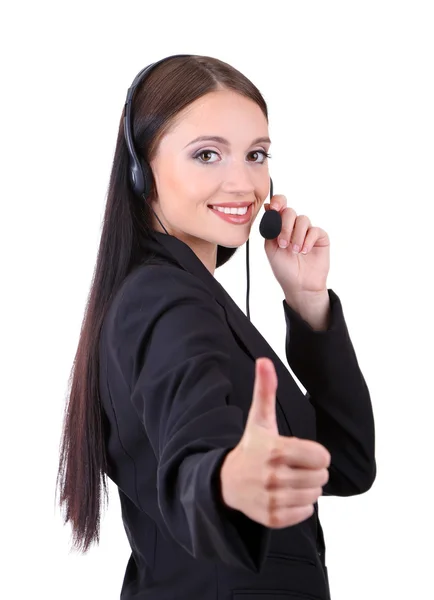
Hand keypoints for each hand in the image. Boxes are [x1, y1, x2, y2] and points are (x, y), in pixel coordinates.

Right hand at [220, 358, 329, 527]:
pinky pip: (305, 514)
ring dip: (307, 488)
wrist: (226, 482)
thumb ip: (266, 390)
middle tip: (293, 467)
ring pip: (314, 496)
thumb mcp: (259, 419)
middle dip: (312, 471)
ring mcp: (272, 499)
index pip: (322, 457)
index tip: (300, 452)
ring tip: (289, 480)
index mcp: (276, 450)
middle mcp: (273, 476)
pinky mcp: (272, 518)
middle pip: (321, 478)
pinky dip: (301, 506)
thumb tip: (264, 360)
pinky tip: (285, 495)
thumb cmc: (251, 447)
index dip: (315, 454)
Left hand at [263, 194, 329, 296]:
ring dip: (296, 236)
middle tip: (283, 244)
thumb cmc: (284, 268)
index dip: (278, 202)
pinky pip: (314, 230)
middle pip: (290, 212)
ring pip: (303, 220)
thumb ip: (269, 228)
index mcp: (280, 226)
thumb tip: (268, 208)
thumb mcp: (270, 248)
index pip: (280, 205)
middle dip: (285, 227)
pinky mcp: (320, 237)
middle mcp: (294, 226)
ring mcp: (307, 231)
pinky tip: (304, 251)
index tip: (274, 208)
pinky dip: (308, 240)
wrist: (298, 284)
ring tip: (294, 251)